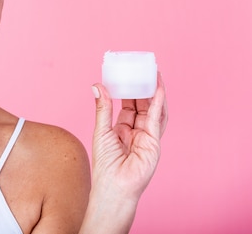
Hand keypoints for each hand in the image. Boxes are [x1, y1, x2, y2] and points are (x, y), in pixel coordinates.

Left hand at [90, 72, 167, 201]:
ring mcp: (147, 136)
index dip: (129, 90)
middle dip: (144, 87)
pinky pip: (157, 119)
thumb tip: (98, 85)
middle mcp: (137, 131)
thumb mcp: (101, 130)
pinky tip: (158, 90)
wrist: (114, 186)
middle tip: (143, 70)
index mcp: (122, 129)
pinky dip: (159, 104)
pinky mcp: (154, 142)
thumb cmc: (105, 164)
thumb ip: (103, 108)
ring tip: (154, 74)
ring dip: (155, 92)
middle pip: (142, 105)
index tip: (127, 74)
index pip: (128, 105)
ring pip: (153, 110)